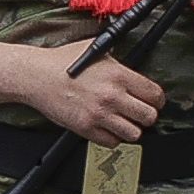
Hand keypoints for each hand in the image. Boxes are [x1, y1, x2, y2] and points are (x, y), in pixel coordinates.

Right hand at [24, 46, 163, 144]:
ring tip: (123, 122)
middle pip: (149, 116)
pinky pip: (112, 142)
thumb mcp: (96, 50)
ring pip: (134, 134)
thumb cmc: (62, 62)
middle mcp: (112, 96)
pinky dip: (112, 138)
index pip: (155, 95)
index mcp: (119, 75)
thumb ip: (117, 60)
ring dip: (130, 129)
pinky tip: (107, 128)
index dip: (157, 100)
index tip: (153, 102)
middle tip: (139, 113)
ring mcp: (99, 114)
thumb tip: (131, 66)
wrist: (36, 76)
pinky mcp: (86, 128)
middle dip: (146, 116)